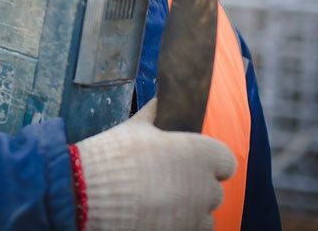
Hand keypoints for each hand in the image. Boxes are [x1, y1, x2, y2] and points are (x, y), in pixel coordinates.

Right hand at [74, 99, 235, 230]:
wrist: (91, 192)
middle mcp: (206, 186)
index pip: (226, 161)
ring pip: (205, 216)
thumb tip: (158, 100)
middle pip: (214, 190)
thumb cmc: (116, 155)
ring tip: (160, 202)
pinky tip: (155, 215)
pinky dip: (178, 225)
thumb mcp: (135, 127)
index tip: (192, 162)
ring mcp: (195, 215)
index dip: (210, 162)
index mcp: (201, 153)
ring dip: (189, 211)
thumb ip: (154, 114)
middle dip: (195, 187)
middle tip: (167, 182)